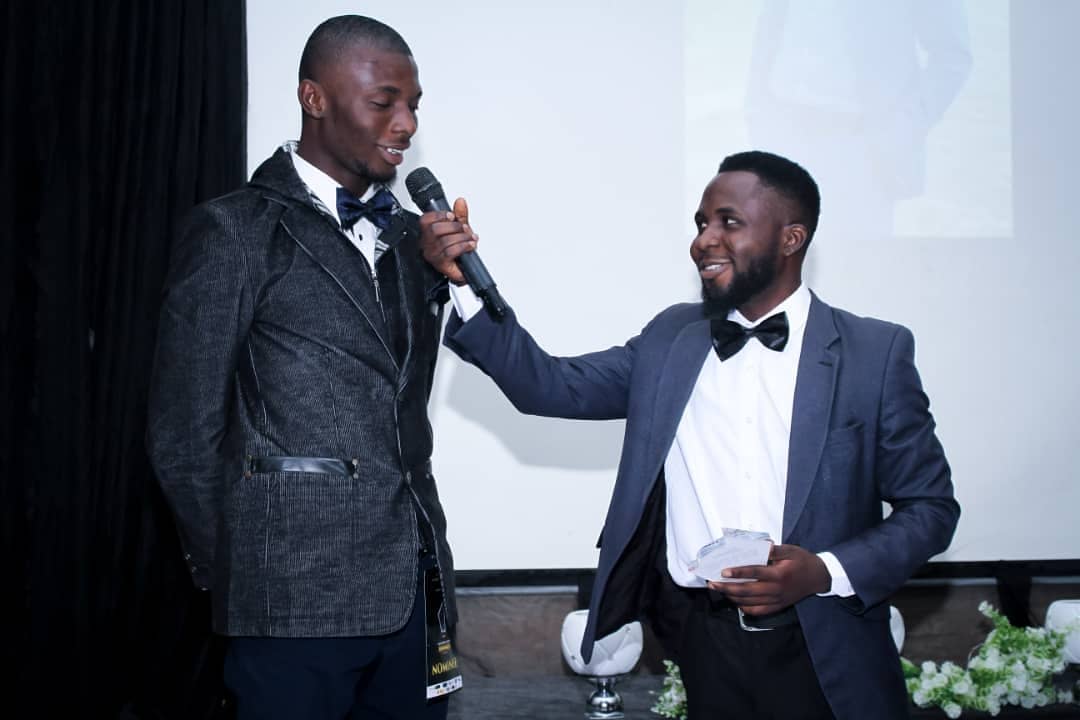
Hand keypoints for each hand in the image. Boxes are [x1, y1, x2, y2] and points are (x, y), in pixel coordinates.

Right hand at [419, 196, 477, 284]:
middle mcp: (427, 244)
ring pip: (444, 241)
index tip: (452, 215)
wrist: (461, 270)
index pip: (425, 220)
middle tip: (465, 228)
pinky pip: (449, 252)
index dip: (439, 215)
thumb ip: (460, 215)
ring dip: (462, 237)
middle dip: (455, 227)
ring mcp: (432, 254)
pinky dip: (463, 246)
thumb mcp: (460, 229)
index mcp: (428, 233)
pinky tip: (470, 245)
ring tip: (471, 238)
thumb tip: (460, 202)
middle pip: (435, 229)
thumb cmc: (457, 251)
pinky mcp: (440, 264)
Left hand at [706, 544, 830, 615]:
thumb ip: (773, 550)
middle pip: (747, 591)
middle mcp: (776, 590)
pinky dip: (744, 607)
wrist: (819, 577)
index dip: (738, 572)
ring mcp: (777, 600)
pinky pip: (758, 611)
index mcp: (779, 574)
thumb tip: (760, 546)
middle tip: (712, 583)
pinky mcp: (778, 606)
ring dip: (732, 597)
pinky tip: (735, 601)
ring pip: (750, 602)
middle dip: (727, 588)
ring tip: (719, 590)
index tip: (723, 571)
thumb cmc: (803, 561)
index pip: (755, 573)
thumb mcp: (790, 550)